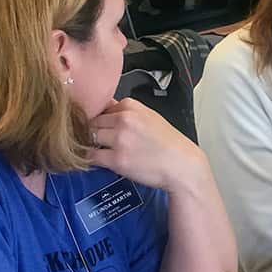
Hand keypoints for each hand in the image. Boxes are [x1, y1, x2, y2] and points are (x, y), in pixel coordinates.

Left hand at [88, 98, 205, 191]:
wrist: (182, 165)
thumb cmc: (169, 144)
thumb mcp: (150, 117)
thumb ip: (127, 112)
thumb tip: (107, 109)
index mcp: (131, 106)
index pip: (101, 108)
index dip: (100, 120)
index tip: (103, 129)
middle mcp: (124, 120)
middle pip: (92, 122)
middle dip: (94, 132)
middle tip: (102, 142)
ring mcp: (119, 140)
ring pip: (90, 138)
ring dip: (92, 145)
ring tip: (103, 152)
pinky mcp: (117, 160)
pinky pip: (92, 157)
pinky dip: (92, 159)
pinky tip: (101, 161)